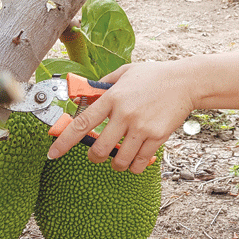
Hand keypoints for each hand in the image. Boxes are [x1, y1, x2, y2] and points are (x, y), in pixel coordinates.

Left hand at [46, 61, 192, 173]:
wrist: (186, 82)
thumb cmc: (154, 76)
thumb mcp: (125, 72)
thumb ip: (103, 85)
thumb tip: (83, 95)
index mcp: (113, 98)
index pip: (82, 123)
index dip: (64, 141)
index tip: (53, 153)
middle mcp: (125, 114)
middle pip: (99, 149)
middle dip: (94, 157)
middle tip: (96, 156)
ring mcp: (142, 127)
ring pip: (120, 160)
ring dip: (116, 164)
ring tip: (118, 159)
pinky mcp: (157, 137)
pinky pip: (140, 162)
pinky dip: (135, 166)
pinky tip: (135, 161)